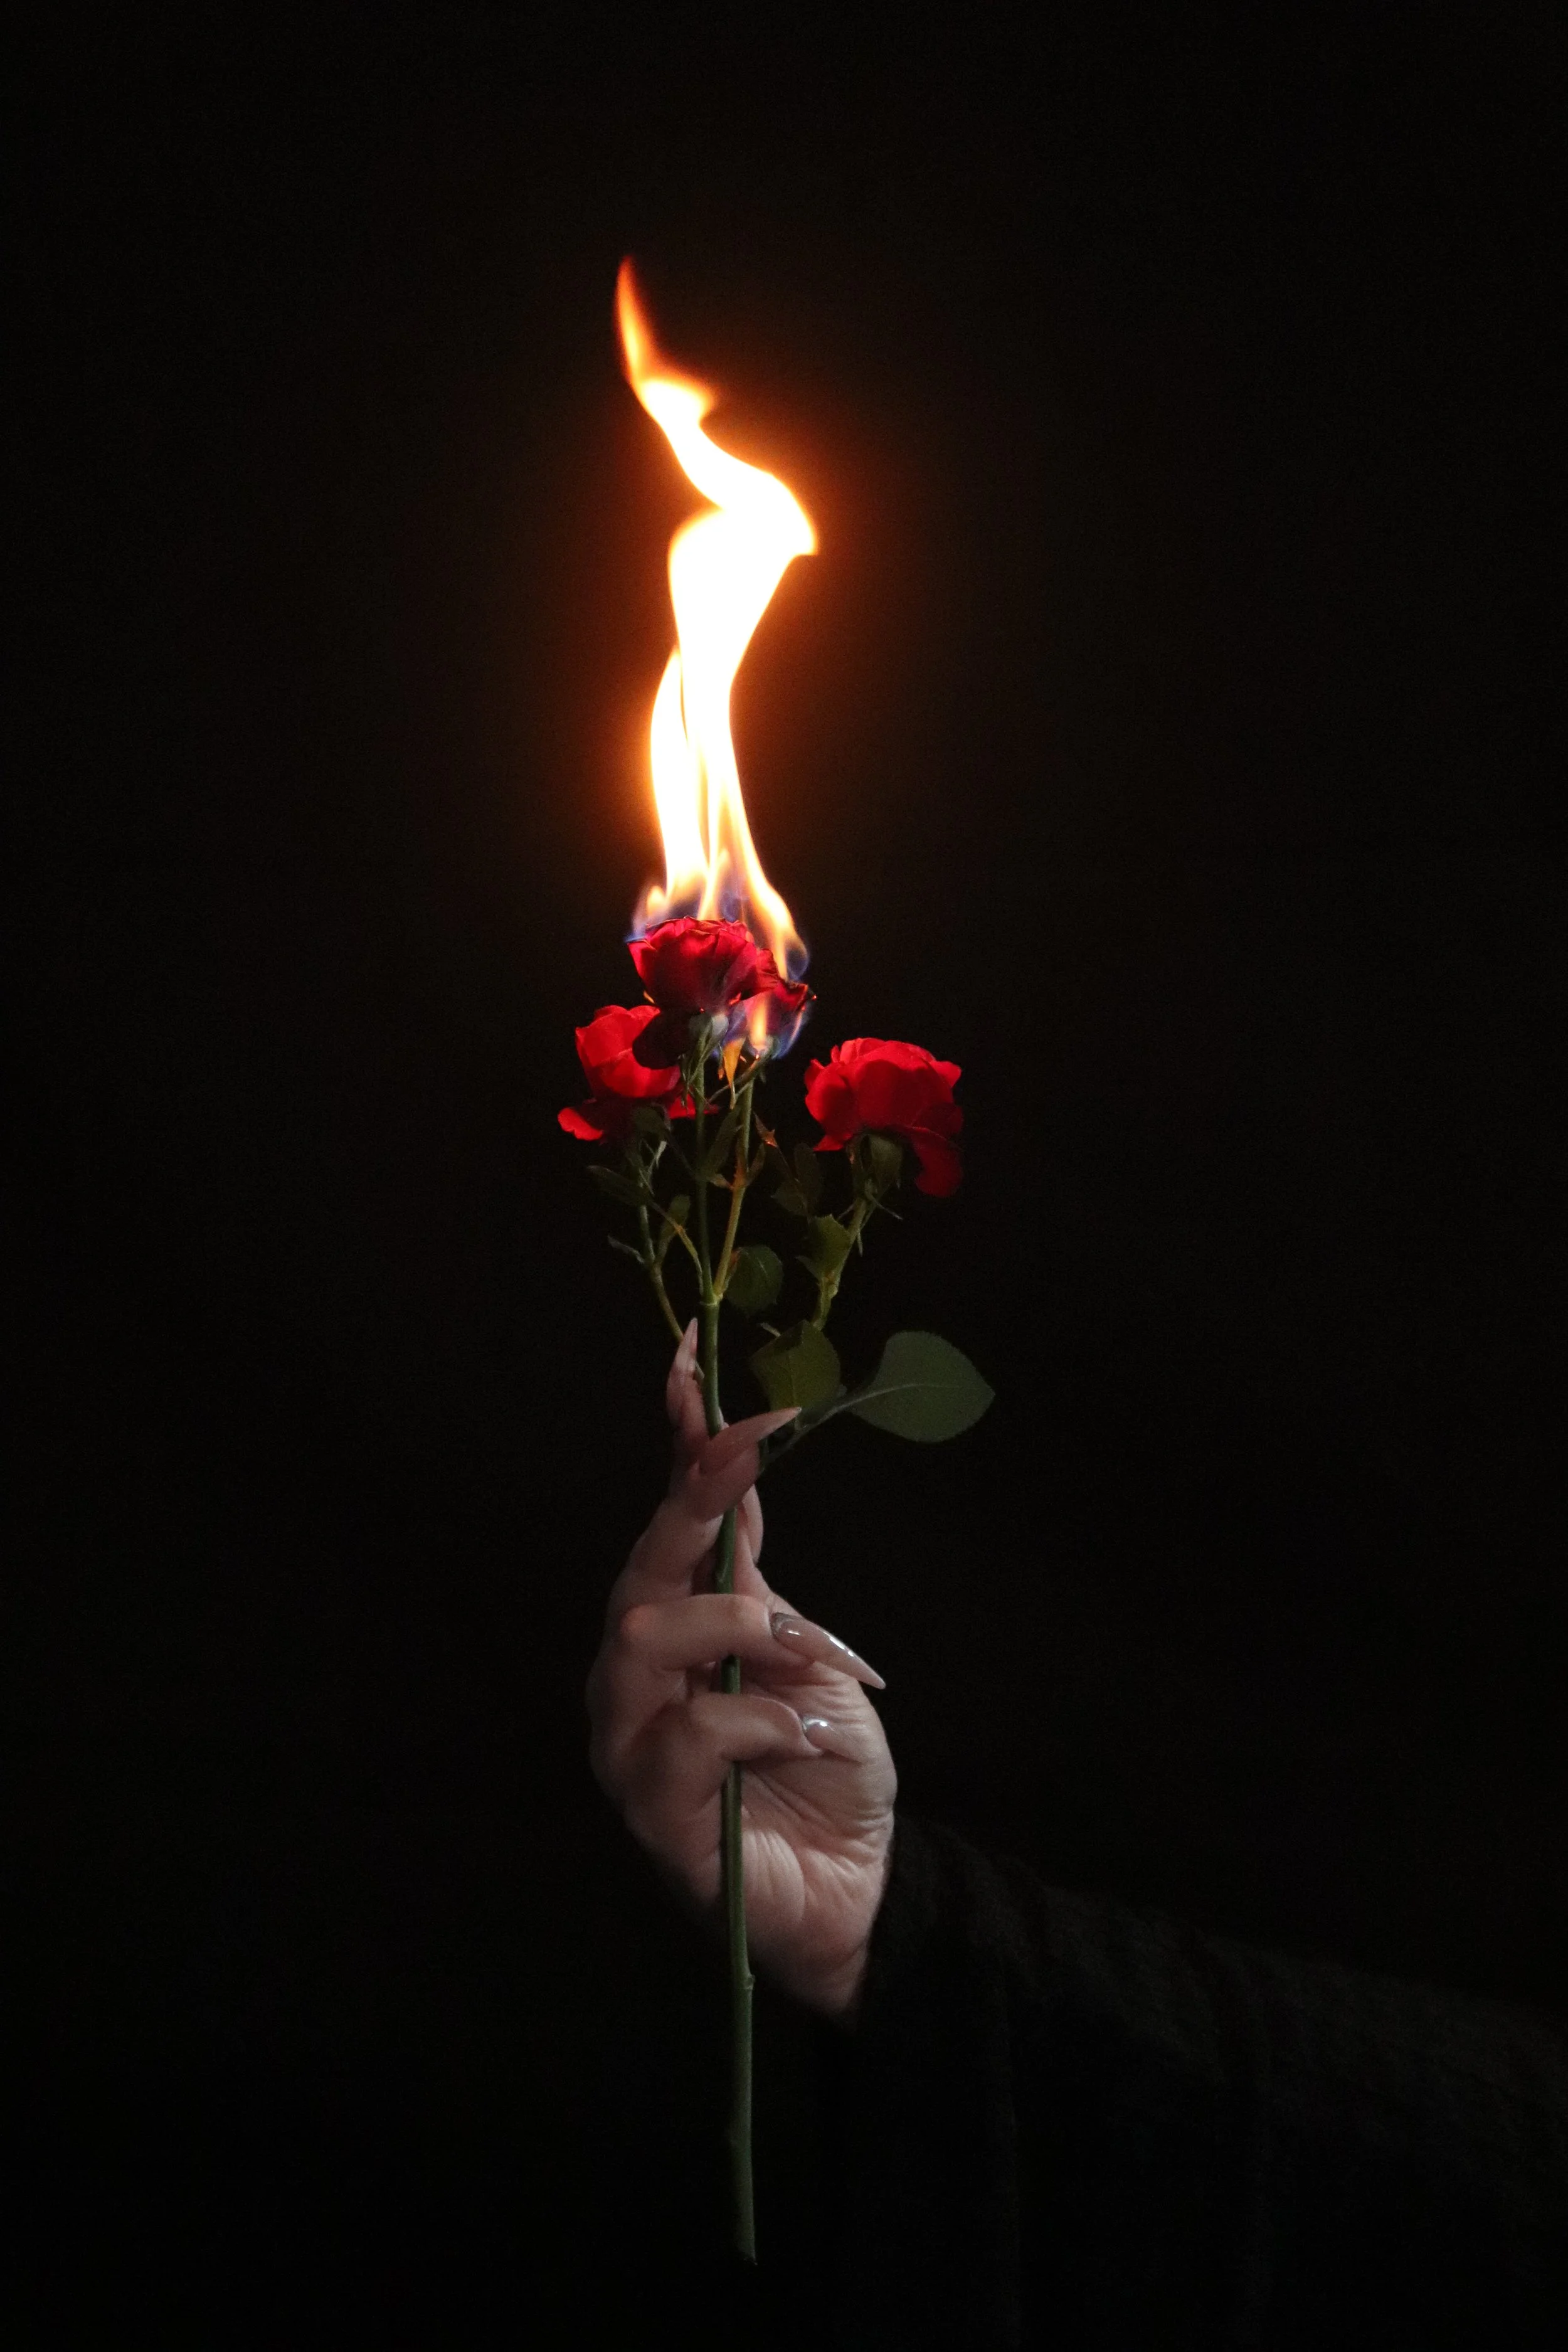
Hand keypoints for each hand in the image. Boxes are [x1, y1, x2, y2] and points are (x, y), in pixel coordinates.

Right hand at [586, 1321, 896, 2021]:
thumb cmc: (825, 1766)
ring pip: (642, 1638)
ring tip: (807, 1659)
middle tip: (755, 1452)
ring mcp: (631, 1748)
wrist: (861, 1888)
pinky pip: (687, 1740)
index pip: (664, 1520)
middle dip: (696, 1503)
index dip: (676, 1440)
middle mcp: (634, 1681)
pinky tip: (803, 1735)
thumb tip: (733, 1457)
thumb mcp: (808, 1647)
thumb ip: (754, 1570)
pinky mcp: (652, 1817)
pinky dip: (758, 1722)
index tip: (693, 1356)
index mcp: (674, 1631)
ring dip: (739, 1629)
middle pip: (639, 1571)